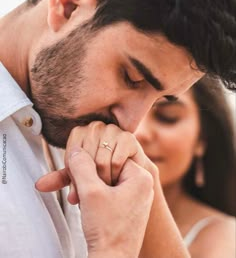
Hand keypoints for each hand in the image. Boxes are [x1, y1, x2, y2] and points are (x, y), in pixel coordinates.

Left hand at [35, 121, 157, 203]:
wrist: (130, 176)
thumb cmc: (102, 174)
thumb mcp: (80, 177)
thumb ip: (61, 178)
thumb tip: (38, 185)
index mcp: (79, 132)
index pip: (71, 157)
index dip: (75, 176)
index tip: (81, 186)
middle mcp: (95, 126)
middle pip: (85, 159)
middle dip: (89, 180)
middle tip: (94, 191)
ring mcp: (112, 129)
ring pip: (100, 161)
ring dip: (102, 180)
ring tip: (105, 187)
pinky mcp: (128, 137)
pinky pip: (116, 160)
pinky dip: (116, 174)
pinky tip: (118, 178)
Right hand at [66, 147, 153, 257]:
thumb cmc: (106, 230)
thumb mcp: (90, 192)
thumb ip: (81, 166)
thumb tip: (76, 150)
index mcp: (141, 176)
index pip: (110, 155)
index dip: (91, 166)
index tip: (83, 181)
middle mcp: (142, 184)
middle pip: (108, 167)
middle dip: (89, 179)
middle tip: (80, 193)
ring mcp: (136, 196)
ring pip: (106, 180)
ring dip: (89, 189)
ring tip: (84, 203)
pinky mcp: (128, 206)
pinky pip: (109, 192)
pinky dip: (95, 197)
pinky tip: (88, 208)